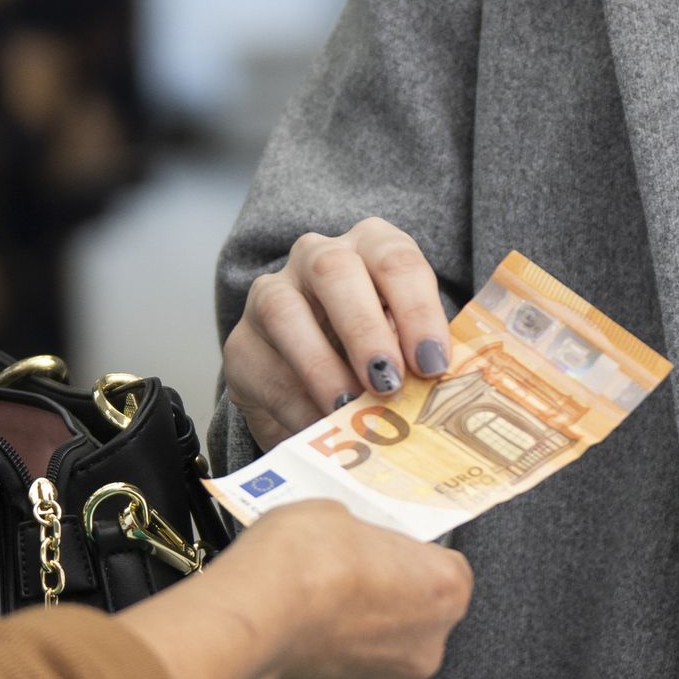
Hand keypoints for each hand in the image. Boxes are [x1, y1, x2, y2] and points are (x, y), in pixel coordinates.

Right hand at [109, 502, 471, 678]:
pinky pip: (341, 670)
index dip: (410, 557)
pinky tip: (293, 628)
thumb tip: (351, 545)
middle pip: (415, 615)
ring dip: (354, 629)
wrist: (249, 622)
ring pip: (378, 648)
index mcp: (444, 591)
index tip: (383, 548)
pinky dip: (324, 653)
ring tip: (311, 601)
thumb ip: (360, 538)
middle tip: (345, 571)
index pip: (446, 571)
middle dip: (386, 596)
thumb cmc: (302, 562)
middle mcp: (425, 645)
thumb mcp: (336, 515)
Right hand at [225, 218, 453, 445]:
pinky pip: (264, 369)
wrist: (309, 382)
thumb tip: (435, 390)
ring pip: (285, 312)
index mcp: (371, 247)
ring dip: (321, 367)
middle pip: (335, 270)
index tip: (432, 363)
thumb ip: (418, 356)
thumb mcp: (406, 347)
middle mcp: (317, 257)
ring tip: (348, 410)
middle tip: (389, 383)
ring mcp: (271, 294)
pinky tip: (320, 431)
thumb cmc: (374, 356)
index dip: (417, 310)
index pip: (396, 260)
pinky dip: (295, 406)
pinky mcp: (242, 342)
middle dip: (364, 329)